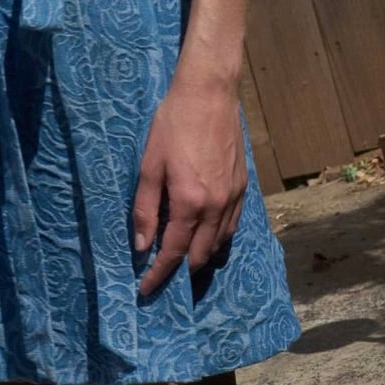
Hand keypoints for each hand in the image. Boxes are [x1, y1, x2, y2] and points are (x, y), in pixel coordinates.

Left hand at [132, 75, 246, 298]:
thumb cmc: (173, 124)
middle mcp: (216, 206)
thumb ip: (145, 208)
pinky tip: (205, 236)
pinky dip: (217, 239)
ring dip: (200, 257)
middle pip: (199, 255)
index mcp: (190, 202)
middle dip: (180, 271)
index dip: (158, 274)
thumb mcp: (149, 164)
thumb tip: (142, 245)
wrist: (210, 93)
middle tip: (161, 275)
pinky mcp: (242, 187)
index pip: (174, 252)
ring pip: (218, 244)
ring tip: (181, 260)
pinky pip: (231, 226)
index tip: (145, 290)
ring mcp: (233, 198)